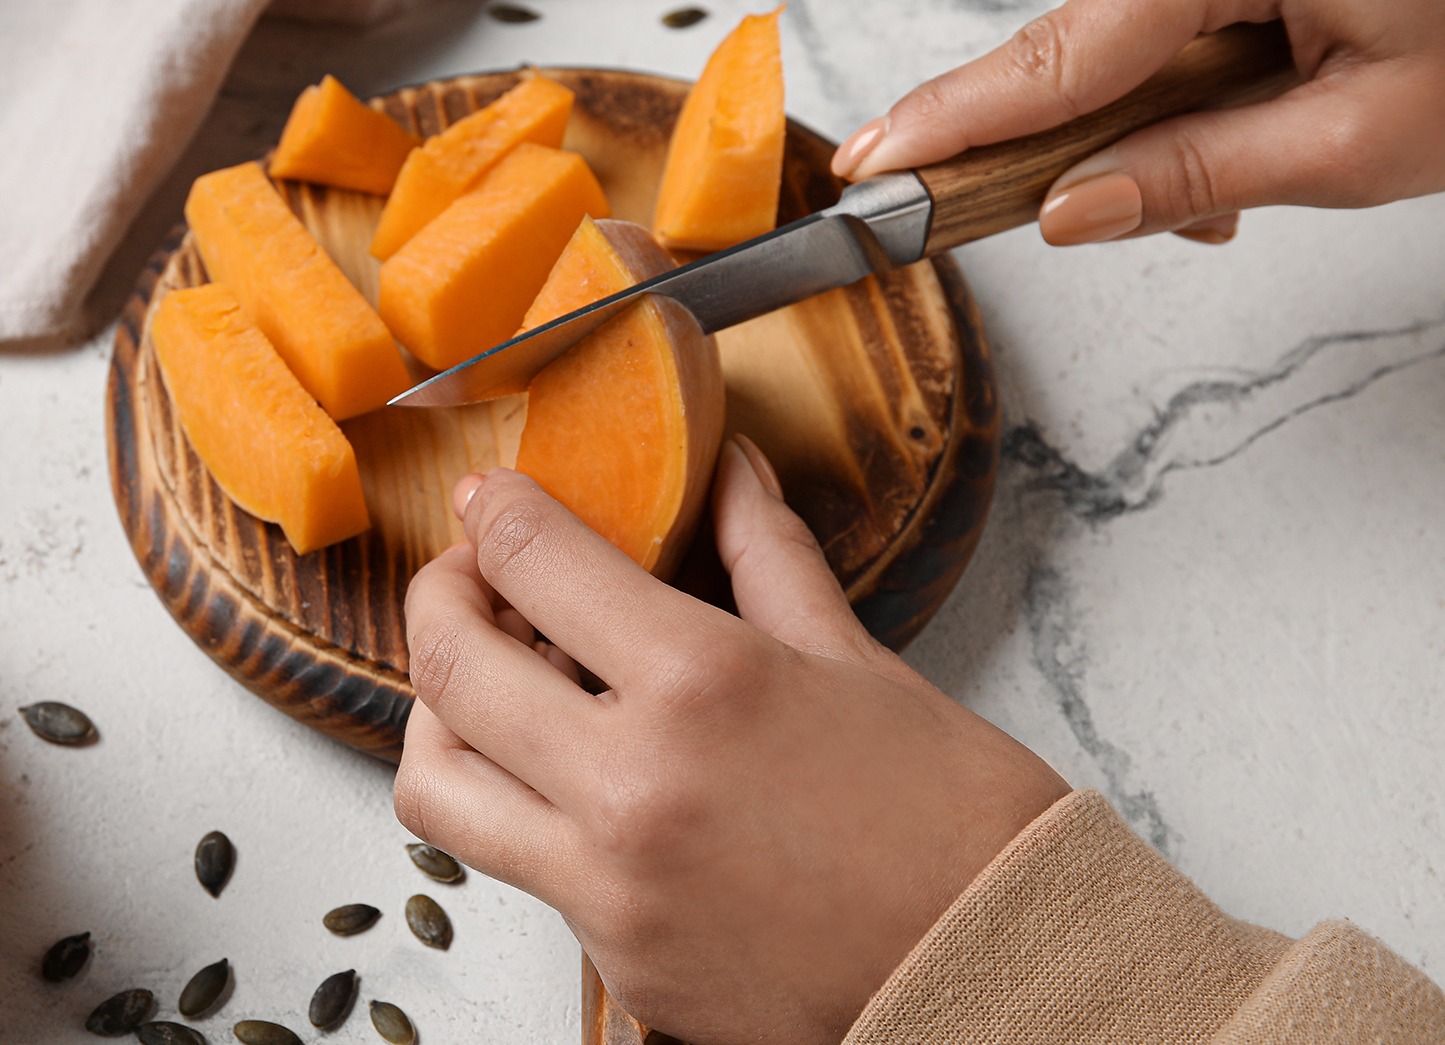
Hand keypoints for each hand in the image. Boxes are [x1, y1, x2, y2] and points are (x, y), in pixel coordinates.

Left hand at [392, 439, 1068, 1044]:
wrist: (1008, 973)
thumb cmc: (956, 819)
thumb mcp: (858, 662)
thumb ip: (767, 557)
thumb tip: (731, 470)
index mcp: (700, 682)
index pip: (534, 560)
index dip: (498, 510)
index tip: (493, 497)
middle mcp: (631, 785)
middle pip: (448, 663)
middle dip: (437, 592)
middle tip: (467, 572)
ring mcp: (610, 886)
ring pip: (436, 784)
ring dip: (439, 715)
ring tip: (489, 685)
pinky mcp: (615, 960)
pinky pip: (518, 867)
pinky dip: (521, 808)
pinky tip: (577, 777)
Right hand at [830, 0, 1444, 245]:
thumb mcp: (1357, 146)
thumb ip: (1194, 175)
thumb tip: (1065, 210)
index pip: (1056, 57)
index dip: (952, 122)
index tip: (864, 165)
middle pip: (1076, 52)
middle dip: (1072, 151)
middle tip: (1068, 225)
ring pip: (1121, 49)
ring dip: (1146, 133)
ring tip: (1241, 193)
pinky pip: (1165, 25)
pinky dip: (1182, 96)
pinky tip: (1247, 141)